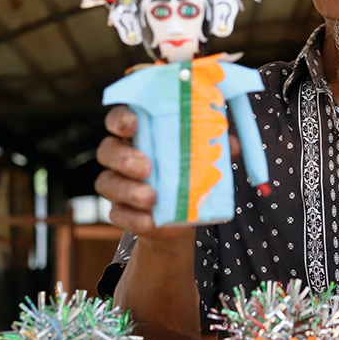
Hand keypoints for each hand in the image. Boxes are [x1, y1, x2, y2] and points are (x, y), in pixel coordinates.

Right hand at [94, 106, 242, 237]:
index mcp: (139, 134)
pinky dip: (133, 218)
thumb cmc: (189, 171)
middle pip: (107, 150)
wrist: (184, 213)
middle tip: (146, 166)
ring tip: (151, 197)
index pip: (119, 119)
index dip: (120, 119)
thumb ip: (216, 147)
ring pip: (106, 183)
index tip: (133, 124)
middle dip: (123, 157)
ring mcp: (117, 184)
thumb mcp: (203, 157)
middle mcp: (120, 156)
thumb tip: (232, 142)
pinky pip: (117, 214)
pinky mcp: (119, 211)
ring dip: (127, 190)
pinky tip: (149, 220)